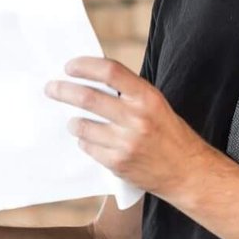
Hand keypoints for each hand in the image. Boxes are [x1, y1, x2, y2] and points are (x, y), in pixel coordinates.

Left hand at [44, 57, 219, 199]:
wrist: (187, 172)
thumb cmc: (170, 135)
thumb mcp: (156, 106)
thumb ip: (129, 94)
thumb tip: (92, 80)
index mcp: (147, 97)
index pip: (110, 72)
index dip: (85, 66)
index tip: (69, 67)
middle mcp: (136, 118)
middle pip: (88, 98)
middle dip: (63, 91)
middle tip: (51, 89)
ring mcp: (126, 142)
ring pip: (82, 126)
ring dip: (73, 122)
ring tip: (74, 122)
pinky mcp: (118, 163)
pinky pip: (88, 147)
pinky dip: (85, 142)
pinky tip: (91, 141)